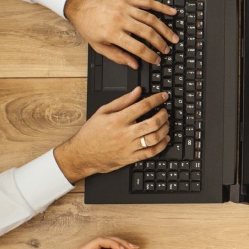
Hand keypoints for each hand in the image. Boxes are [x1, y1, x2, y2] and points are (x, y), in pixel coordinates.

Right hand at [54, 87, 169, 181]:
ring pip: (154, 138)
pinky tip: (164, 139)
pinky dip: (161, 145)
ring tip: (166, 124)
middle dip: (163, 115)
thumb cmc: (91, 133)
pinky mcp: (130, 158)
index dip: (156, 99)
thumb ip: (122, 101)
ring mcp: (129, 147)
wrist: (82, 154)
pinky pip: (150, 153)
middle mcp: (125, 133)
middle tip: (165, 111)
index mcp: (118, 120)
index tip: (163, 96)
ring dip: (164, 129)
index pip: (143, 106)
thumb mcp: (102, 112)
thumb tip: (137, 91)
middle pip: (152, 123)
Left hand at [64, 0, 177, 68]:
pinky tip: (172, 12)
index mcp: (112, 33)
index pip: (137, 47)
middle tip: (167, 50)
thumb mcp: (97, 45)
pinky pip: (148, 2)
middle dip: (160, 43)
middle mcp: (120, 19)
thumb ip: (117, 56)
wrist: (79, 1)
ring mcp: (125, 7)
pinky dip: (161, 7)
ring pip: (151, 19)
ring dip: (165, 29)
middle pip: (147, 33)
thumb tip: (133, 64)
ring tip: (173, 37)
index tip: (156, 60)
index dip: (149, 55)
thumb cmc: (87, 23)